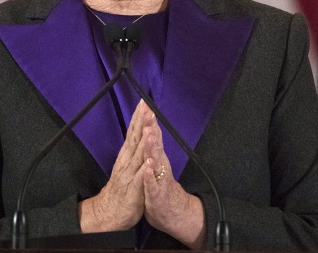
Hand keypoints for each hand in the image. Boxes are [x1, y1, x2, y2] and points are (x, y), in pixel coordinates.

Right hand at [79, 100, 152, 231]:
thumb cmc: (120, 190)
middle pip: (134, 138)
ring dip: (143, 141)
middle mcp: (126, 162)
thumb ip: (132, 152)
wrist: (108, 213)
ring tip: (149, 127)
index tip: (144, 103)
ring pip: (137, 155)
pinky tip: (150, 160)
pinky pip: (140, 178)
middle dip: (141, 122)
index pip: (133, 133)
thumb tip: (137, 136)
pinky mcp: (133, 190)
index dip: (138, 118)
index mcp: (126, 156)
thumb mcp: (126, 167)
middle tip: (146, 106)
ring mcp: (129, 175)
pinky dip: (145, 169)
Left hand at [141, 105, 205, 248]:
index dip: (148, 120)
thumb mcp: (153, 165)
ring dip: (152, 148)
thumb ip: (152, 147)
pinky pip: (151, 184)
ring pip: (155, 161)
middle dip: (151, 128)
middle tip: (149, 113)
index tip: (144, 104)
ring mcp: (158, 179)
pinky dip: (149, 175)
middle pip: (154, 144)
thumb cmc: (159, 187)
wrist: (172, 213)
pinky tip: (147, 166)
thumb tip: (149, 127)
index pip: (151, 136)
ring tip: (150, 134)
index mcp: (156, 157)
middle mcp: (159, 165)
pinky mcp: (155, 195)